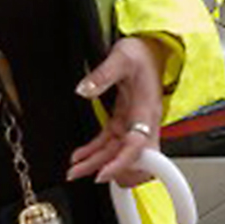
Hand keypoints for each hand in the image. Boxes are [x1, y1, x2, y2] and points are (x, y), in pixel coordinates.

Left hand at [66, 36, 167, 187]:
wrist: (150, 49)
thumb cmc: (140, 53)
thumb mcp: (121, 57)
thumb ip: (103, 74)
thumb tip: (85, 89)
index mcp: (146, 109)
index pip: (137, 145)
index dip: (122, 162)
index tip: (104, 173)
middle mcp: (143, 121)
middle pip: (126, 154)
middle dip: (106, 168)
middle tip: (81, 174)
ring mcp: (134, 122)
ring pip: (116, 150)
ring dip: (95, 162)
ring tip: (74, 170)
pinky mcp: (124, 119)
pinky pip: (110, 141)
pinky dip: (95, 150)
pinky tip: (80, 156)